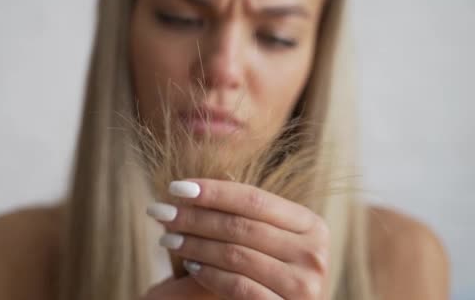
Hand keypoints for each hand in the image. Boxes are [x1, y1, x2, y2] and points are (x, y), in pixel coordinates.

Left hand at [146, 179, 329, 299]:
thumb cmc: (274, 272)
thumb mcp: (272, 240)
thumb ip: (247, 217)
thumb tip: (193, 190)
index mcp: (312, 225)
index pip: (254, 199)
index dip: (213, 191)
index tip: (177, 187)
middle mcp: (313, 253)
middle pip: (241, 226)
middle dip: (195, 217)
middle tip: (161, 212)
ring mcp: (303, 285)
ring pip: (236, 255)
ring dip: (195, 244)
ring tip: (167, 238)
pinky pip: (238, 286)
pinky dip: (210, 274)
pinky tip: (190, 265)